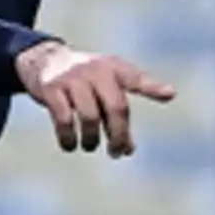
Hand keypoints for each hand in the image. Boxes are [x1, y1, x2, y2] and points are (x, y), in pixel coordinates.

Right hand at [14, 41, 176, 156]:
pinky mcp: (51, 89)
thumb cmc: (84, 82)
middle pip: (116, 107)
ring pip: (90, 117)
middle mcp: (96, 70)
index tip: (170, 94)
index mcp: (114, 68)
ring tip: (89, 146)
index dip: (153, 87)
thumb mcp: (104, 89)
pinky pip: (64, 120)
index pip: (135, 78)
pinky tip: (70, 146)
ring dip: (91, 139)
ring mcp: (72, 78)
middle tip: (117, 153)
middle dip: (119, 135)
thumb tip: (128, 151)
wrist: (44, 61)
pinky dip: (68, 139)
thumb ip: (118, 116)